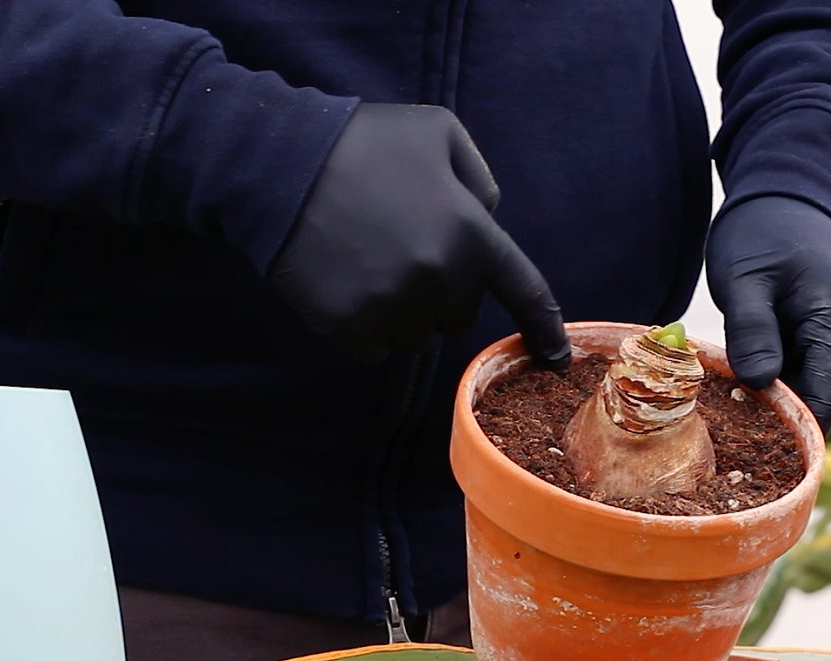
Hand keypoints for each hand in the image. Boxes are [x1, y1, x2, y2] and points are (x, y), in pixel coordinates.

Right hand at [267, 103, 568, 364]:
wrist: (274, 163)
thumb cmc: (362, 142)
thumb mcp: (439, 133)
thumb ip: (479, 181)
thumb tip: (489, 222)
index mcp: (472, 236)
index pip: (526, 292)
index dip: (544, 327)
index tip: (556, 357)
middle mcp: (440, 280)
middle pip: (458, 316)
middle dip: (439, 292)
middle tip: (398, 248)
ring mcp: (393, 308)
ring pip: (416, 336)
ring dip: (401, 312)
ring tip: (366, 261)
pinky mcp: (349, 327)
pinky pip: (375, 349)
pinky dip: (364, 327)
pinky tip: (344, 283)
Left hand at [706, 196, 830, 431]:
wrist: (796, 203)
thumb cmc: (764, 235)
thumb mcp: (744, 279)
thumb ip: (752, 330)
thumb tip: (761, 383)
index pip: (823, 400)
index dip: (785, 426)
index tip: (740, 436)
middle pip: (823, 400)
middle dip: (778, 407)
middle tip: (727, 400)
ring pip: (822, 391)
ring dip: (783, 389)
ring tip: (744, 366)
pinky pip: (824, 375)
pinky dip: (792, 375)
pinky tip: (763, 357)